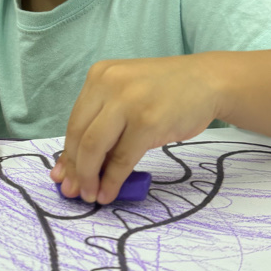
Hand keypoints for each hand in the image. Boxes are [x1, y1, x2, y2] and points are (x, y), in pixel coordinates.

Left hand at [50, 56, 218, 203]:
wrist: (208, 81)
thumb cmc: (167, 91)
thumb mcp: (128, 94)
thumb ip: (103, 121)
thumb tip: (72, 165)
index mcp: (100, 75)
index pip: (74, 121)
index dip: (66, 153)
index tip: (62, 176)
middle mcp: (110, 84)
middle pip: (79, 135)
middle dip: (74, 169)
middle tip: (74, 191)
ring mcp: (130, 102)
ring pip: (95, 148)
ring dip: (90, 177)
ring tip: (91, 195)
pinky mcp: (148, 122)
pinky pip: (122, 159)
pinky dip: (112, 180)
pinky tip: (109, 192)